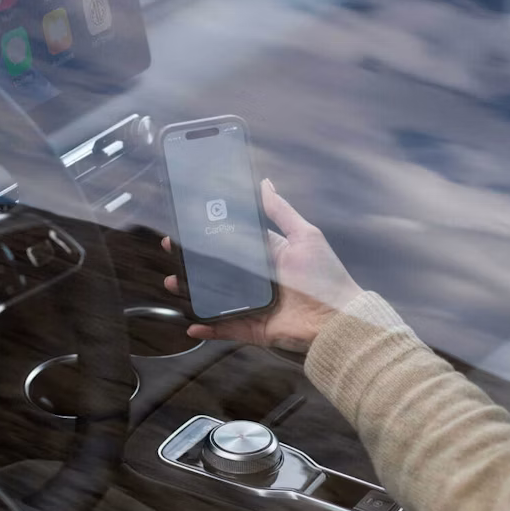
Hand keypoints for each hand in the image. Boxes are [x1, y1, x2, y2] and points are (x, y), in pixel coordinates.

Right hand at [163, 179, 362, 352]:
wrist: (336, 319)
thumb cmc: (325, 276)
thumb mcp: (304, 236)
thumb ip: (281, 211)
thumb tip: (266, 183)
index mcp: (268, 255)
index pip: (233, 242)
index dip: (210, 235)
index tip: (188, 227)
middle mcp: (257, 279)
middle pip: (218, 270)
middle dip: (193, 263)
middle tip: (173, 253)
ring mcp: (252, 304)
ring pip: (214, 297)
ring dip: (191, 291)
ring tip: (173, 282)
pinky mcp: (252, 327)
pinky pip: (224, 327)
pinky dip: (207, 327)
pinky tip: (191, 323)